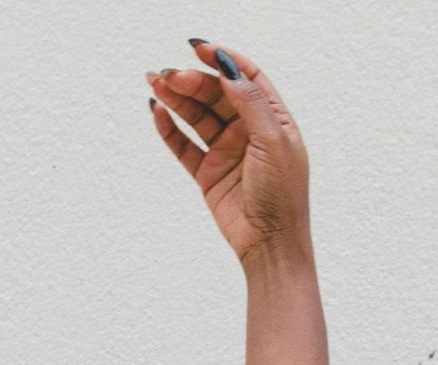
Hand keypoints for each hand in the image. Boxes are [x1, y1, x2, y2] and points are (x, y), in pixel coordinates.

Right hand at [147, 42, 311, 272]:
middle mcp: (249, 132)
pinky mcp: (208, 172)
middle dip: (193, 81)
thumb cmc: (282, 194)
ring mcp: (227, 151)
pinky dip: (169, 129)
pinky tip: (157, 112)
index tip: (199, 49)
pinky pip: (184, 145)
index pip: (247, 78)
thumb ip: (250, 103)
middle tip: (171, 75)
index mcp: (274, 120)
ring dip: (176, 98)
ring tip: (155, 83)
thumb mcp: (273, 141)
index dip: (223, 60)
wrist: (270, 243)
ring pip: (197, 116)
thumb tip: (229, 69)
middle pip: (217, 94)